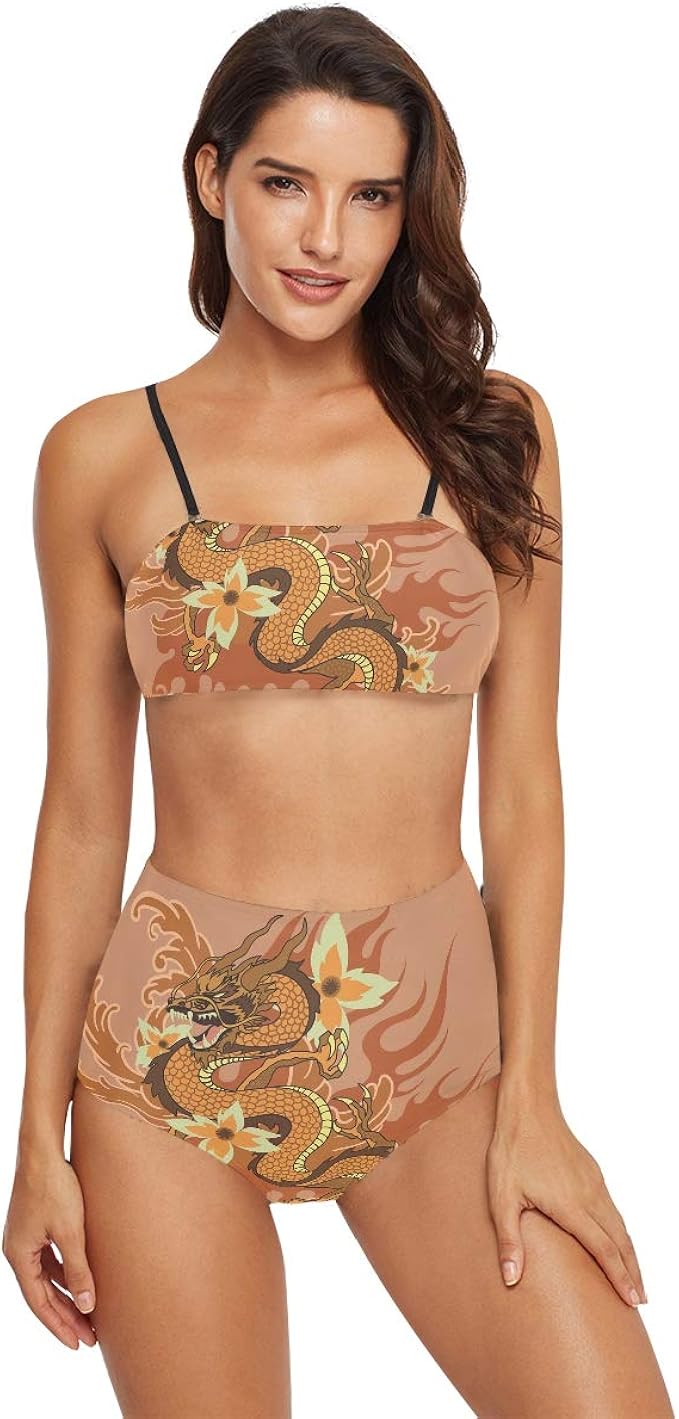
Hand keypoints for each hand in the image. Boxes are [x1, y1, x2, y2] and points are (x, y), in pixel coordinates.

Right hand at [2, 1150, 97, 1349]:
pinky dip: (63, 1274)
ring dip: (66, 1296)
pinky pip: (48, 1261)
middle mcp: (17, 1250)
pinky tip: (80, 1282)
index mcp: (19, 1256)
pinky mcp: (34, 1226)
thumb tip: (86, 1305)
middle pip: (42, 1294)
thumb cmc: (55, 1186)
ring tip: (88, 1315)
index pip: (39, 1303)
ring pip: (46, 1278)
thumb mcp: (71, 1231)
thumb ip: (79, 1269)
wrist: (43, 1149)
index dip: (59, 1325)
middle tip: (89, 1338)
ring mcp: (24, 1238)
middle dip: (65, 1316)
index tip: (78, 1344)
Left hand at [485, 1087, 646, 1306]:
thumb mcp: (502, 1197)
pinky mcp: (592, 1172)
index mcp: (571, 1206)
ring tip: (634, 1276)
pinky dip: (621, 1231)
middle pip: (620, 1241)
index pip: (604, 1250)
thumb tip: (511, 1278)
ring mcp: (593, 1182)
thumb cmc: (512, 1151)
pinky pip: (613, 1208)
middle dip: (632, 1272)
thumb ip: (509, 1240)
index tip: (632, 1301)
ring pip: (620, 1224)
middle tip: (640, 1300)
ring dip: (630, 1252)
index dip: (619, 1278)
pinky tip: (617, 1239)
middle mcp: (589, 1196)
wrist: (528, 1108)